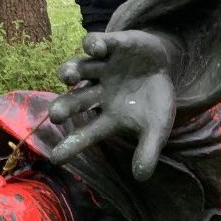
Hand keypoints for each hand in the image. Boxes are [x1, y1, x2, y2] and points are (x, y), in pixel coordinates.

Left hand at [49, 30, 177, 180]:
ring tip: (69, 77)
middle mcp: (97, 92)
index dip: (71, 145)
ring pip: (78, 69)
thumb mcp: (158, 127)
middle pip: (75, 101)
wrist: (164, 65)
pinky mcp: (110, 45)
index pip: (85, 133)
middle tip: (56, 115)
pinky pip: (96, 44)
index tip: (56, 158)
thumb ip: (149, 150)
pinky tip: (97, 49)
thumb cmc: (156, 100)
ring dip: (71, 71)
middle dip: (64, 107)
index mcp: (107, 116)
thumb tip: (141, 177)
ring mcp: (101, 69)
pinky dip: (94, 45)